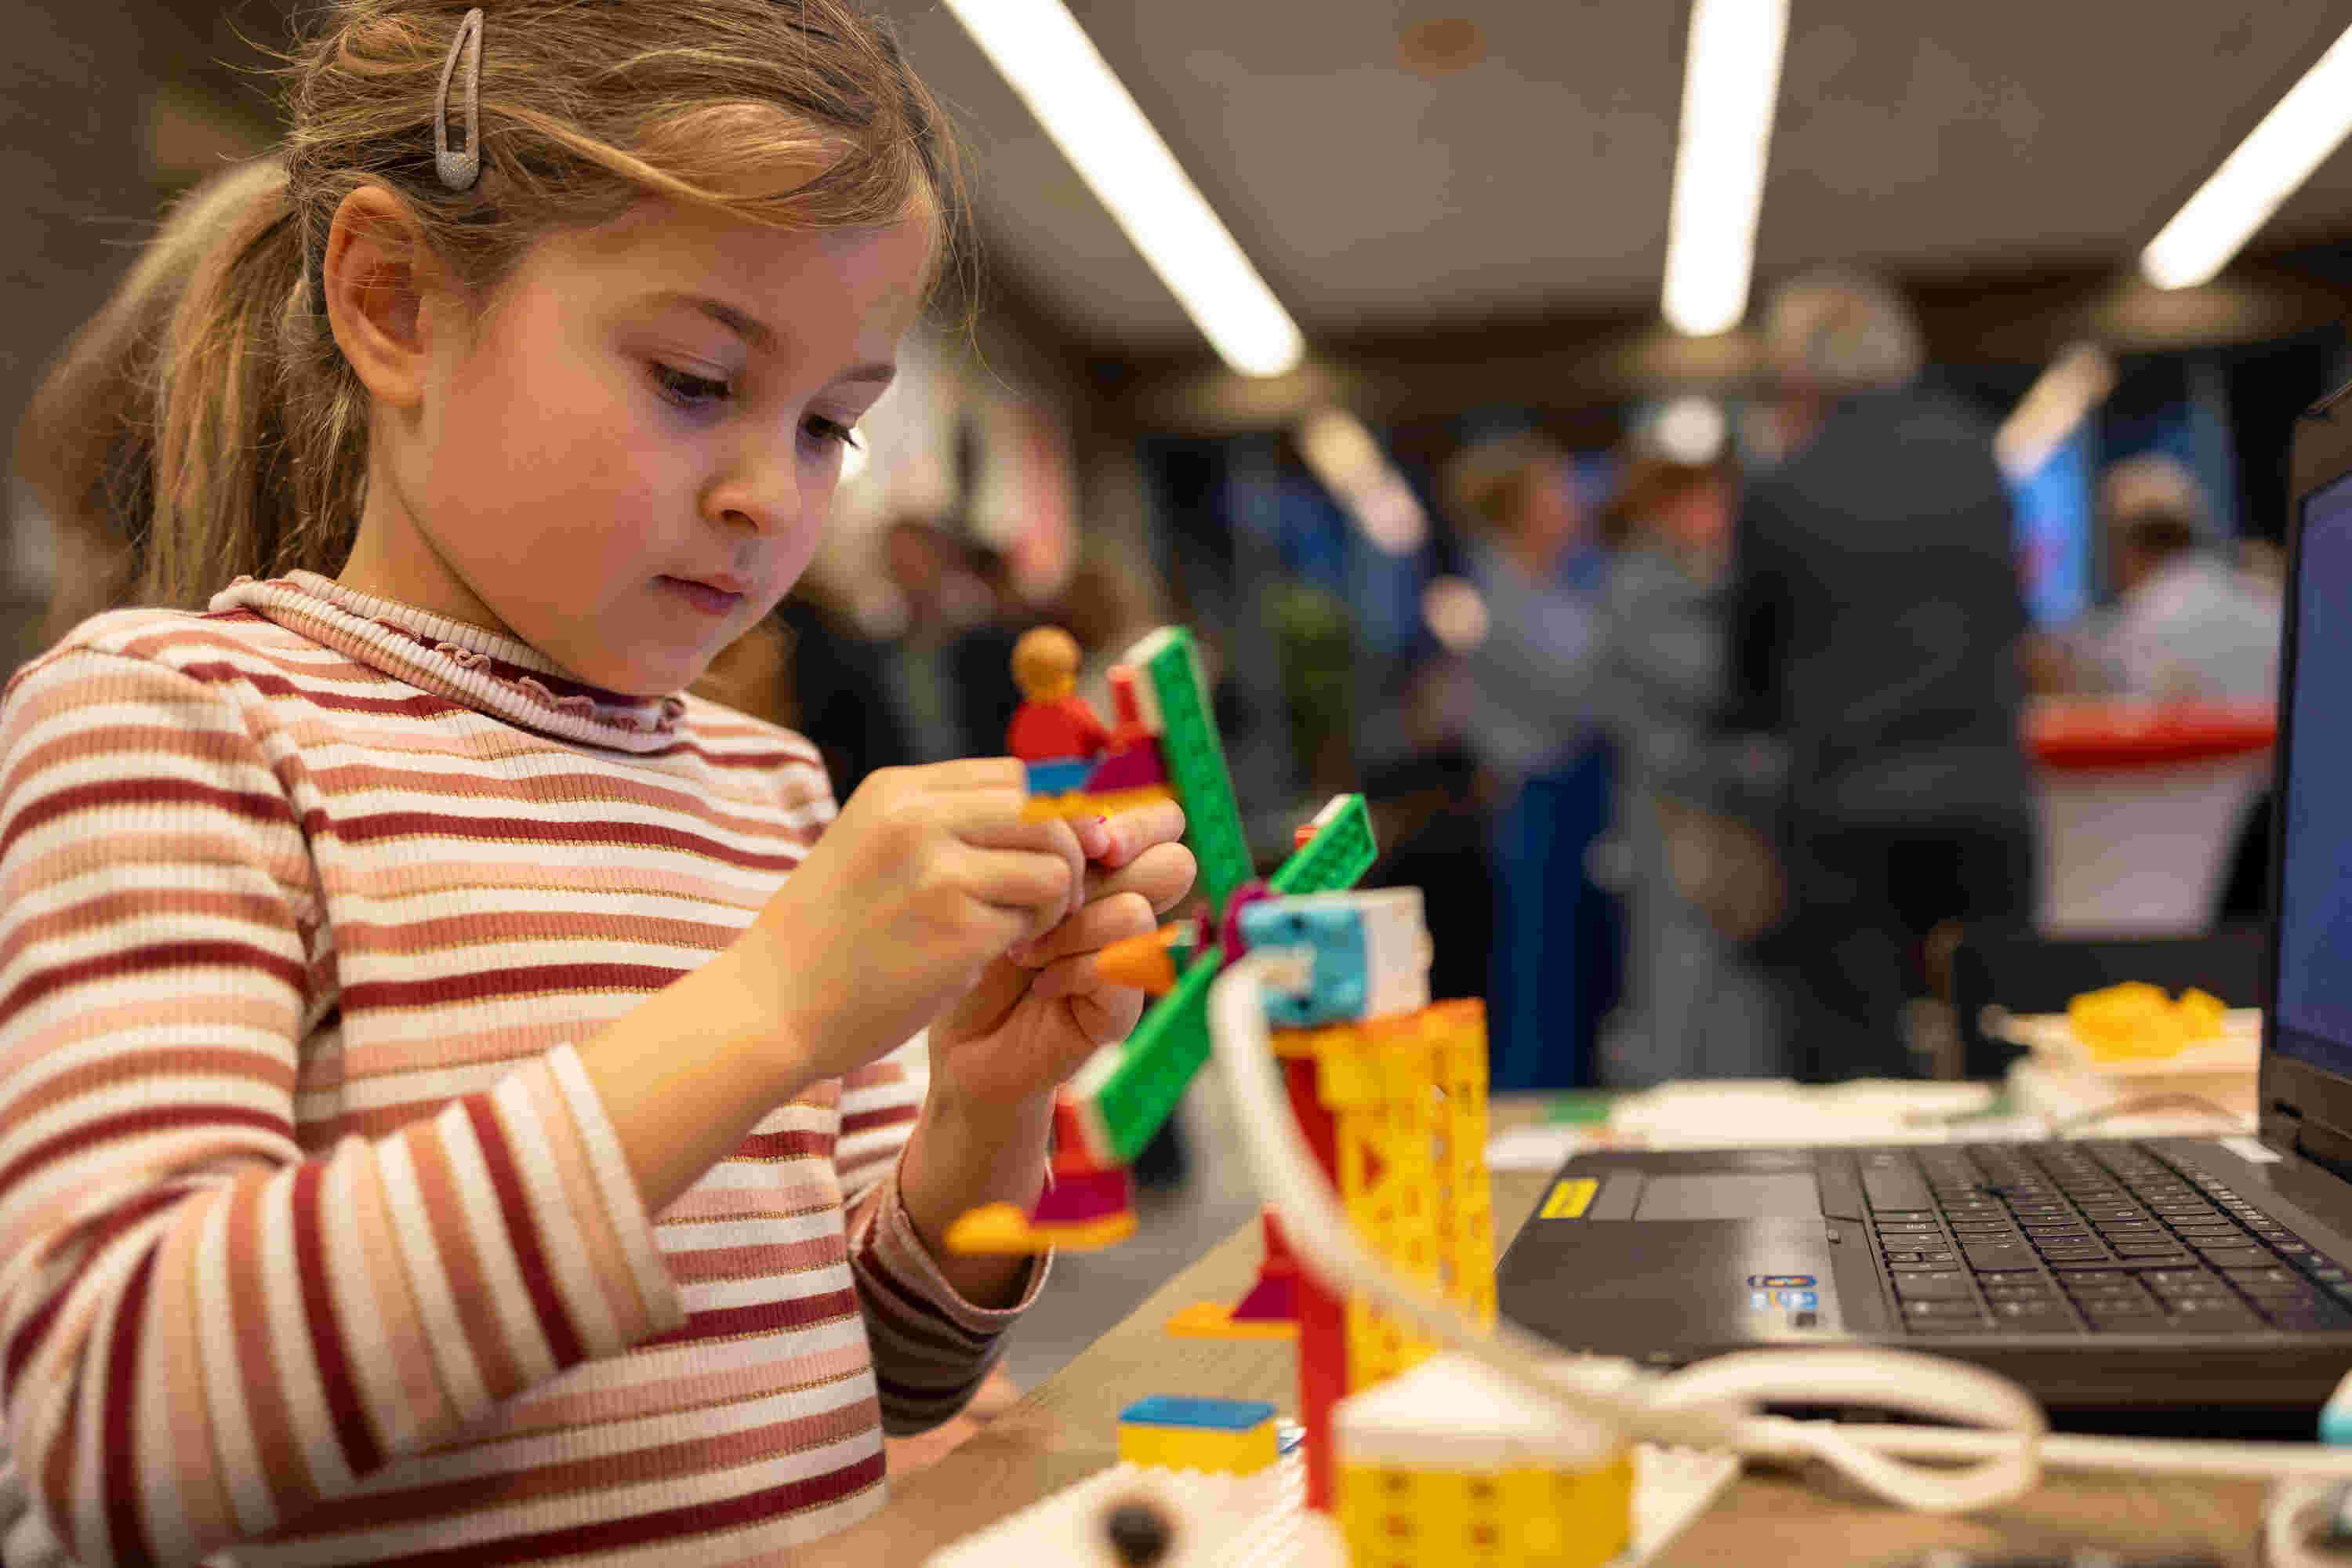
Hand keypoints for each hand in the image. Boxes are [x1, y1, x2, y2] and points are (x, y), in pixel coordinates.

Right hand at [732, 759, 1092, 1090]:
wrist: (772, 1006)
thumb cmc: (828, 934)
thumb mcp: (871, 845)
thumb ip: (943, 822)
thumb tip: (1049, 810)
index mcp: (897, 791)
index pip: (1014, 776)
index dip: (1048, 815)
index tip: (1046, 854)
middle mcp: (919, 819)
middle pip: (1045, 811)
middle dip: (1066, 854)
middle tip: (1047, 899)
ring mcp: (940, 874)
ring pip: (1055, 863)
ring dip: (1054, 901)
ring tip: (1021, 929)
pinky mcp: (959, 931)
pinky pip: (1035, 919)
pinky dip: (1031, 939)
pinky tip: (1001, 957)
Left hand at [927, 799, 1194, 1109]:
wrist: (956, 1039)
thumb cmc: (973, 953)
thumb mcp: (1002, 882)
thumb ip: (1045, 843)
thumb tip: (1084, 815)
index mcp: (1107, 866)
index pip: (1162, 820)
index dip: (1133, 820)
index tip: (1082, 838)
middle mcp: (1127, 906)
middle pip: (1174, 861)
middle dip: (1113, 865)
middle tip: (1059, 888)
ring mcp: (1129, 960)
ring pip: (1136, 909)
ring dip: (1071, 925)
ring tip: (1023, 947)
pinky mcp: (1121, 1009)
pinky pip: (1118, 967)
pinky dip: (1069, 970)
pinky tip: (1038, 982)